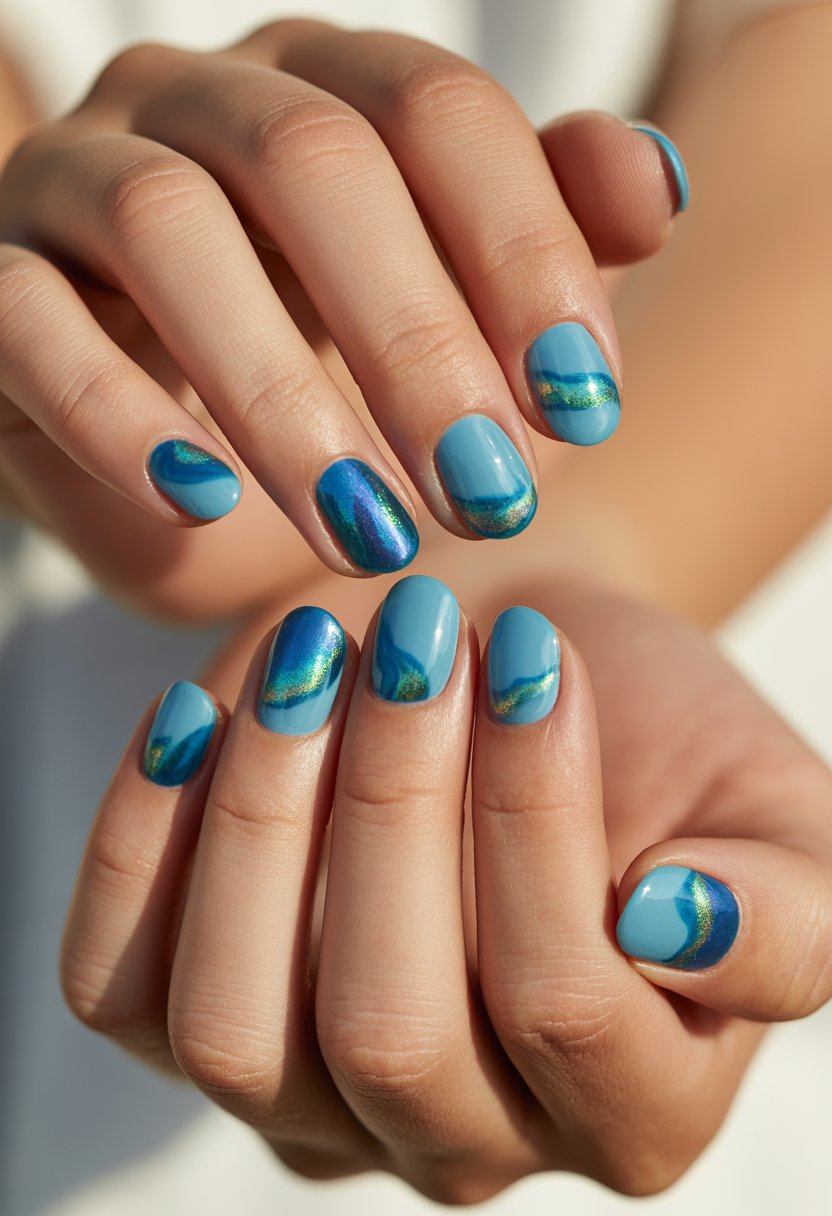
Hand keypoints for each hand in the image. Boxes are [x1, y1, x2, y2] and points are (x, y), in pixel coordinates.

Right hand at [0, 20, 682, 616]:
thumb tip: (660, 186)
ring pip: (168, 229)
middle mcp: (199, 103)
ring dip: (280, 393)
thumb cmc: (325, 380)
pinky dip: (113, 413)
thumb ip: (550, 242)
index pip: (439, 113)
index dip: (523, 250)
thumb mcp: (453, 322)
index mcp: (326, 92)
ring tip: (368, 531)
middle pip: (315, 162)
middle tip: (486, 493)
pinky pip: (28, 320)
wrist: (164, 449)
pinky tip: (200, 499)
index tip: (584, 403)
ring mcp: (78, 179)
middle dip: (417, 339)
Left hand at [62, 573, 826, 1203]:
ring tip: (320, 660)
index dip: (538, 822)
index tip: (529, 657)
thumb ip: (785, 910)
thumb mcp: (770, 809)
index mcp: (630, 1104)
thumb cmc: (649, 731)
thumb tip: (675, 930)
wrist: (518, 661)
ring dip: (267, 816)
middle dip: (394, 803)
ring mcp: (308, 1094)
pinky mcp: (192, 1011)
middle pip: (388, 1032)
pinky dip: (143, 841)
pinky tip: (203, 713)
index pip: (568, 1009)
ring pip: (235, 1030)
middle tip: (421, 636)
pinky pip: (119, 980)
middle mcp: (460, 1135)